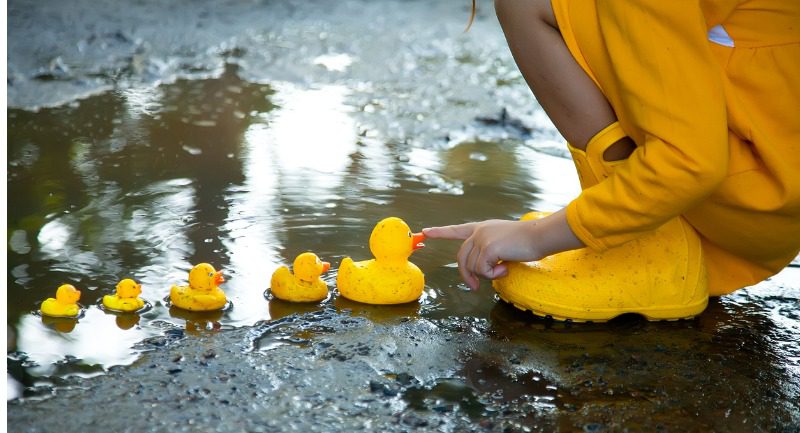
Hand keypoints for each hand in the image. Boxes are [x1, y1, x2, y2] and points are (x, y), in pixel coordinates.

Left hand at [423, 209, 584, 289]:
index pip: (458, 230)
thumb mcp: (503, 245)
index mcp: (482, 229)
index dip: (441, 232)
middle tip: (473, 288)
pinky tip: (505, 269)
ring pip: (472, 267)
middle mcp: (479, 232)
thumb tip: (480, 272)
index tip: (426, 231)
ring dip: (487, 275)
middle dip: (466, 275)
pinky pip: (482, 271)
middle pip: (462, 258)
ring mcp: (482, 239)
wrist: (539, 236)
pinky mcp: (487, 248)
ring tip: (503, 270)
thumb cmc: (527, 243)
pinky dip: (493, 276)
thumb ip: (489, 253)